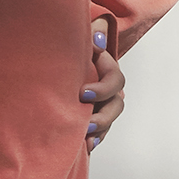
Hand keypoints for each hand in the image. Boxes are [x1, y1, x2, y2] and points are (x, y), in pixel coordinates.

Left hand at [81, 19, 123, 152]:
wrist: (61, 61)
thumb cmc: (71, 45)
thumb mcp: (81, 35)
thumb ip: (93, 32)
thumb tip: (96, 40)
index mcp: (107, 68)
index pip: (114, 80)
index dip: (102, 88)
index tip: (83, 94)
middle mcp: (109, 87)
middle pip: (116, 104)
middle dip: (103, 116)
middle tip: (87, 123)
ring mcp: (104, 103)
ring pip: (109, 120)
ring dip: (100, 130)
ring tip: (87, 138)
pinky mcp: (95, 115)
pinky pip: (101, 131)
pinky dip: (95, 139)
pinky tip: (86, 146)